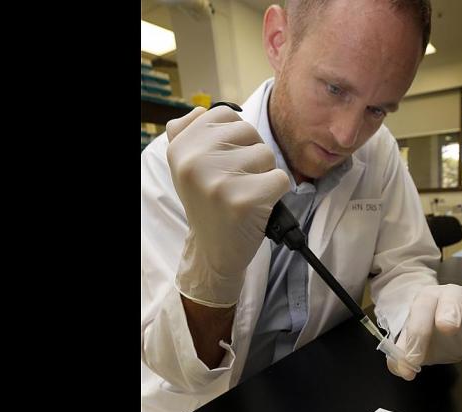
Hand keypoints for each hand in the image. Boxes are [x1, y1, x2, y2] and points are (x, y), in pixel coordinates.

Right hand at [166, 105, 288, 305]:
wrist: (213, 251)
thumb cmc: (208, 203)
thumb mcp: (186, 167)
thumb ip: (188, 133)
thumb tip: (201, 110)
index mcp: (181, 148)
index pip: (226, 115)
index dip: (236, 137)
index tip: (227, 161)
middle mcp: (194, 162)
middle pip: (249, 132)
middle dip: (252, 155)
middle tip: (238, 181)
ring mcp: (218, 182)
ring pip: (267, 155)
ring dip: (265, 175)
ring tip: (246, 193)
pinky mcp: (244, 202)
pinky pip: (280, 179)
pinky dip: (277, 193)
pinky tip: (259, 206)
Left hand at [387, 284, 461, 379]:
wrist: (448, 329)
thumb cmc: (430, 334)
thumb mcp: (415, 346)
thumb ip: (403, 356)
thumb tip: (404, 369)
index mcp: (428, 300)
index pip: (421, 310)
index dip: (417, 333)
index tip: (414, 359)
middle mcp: (451, 295)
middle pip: (452, 294)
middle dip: (450, 309)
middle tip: (447, 328)